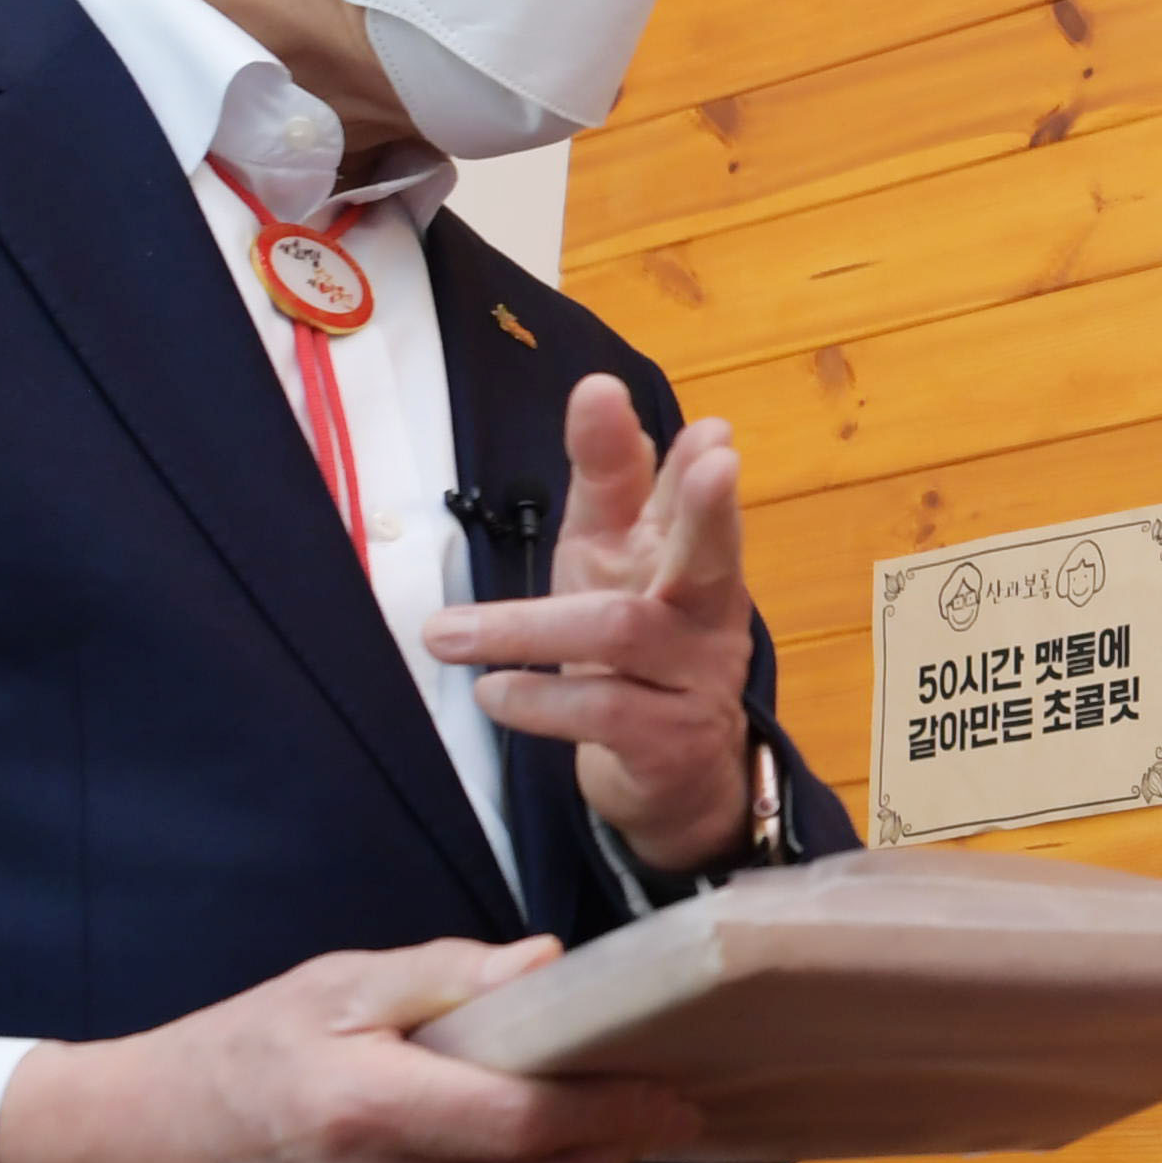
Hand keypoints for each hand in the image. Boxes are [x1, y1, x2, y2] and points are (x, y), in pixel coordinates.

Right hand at [0, 936, 699, 1162]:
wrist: (142, 1155)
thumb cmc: (244, 1054)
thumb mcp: (336, 986)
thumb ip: (447, 976)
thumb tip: (547, 967)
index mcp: (362, 1111)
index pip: (527, 1124)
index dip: (614, 1110)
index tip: (669, 1091)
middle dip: (609, 1150)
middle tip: (643, 1110)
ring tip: (588, 1141)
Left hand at [431, 372, 757, 872]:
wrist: (673, 774)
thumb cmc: (633, 652)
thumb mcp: (609, 561)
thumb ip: (609, 483)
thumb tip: (602, 388)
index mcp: (688, 555)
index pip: (684, 495)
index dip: (680, 455)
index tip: (653, 405)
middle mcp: (708, 609)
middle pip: (713, 553)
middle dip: (710, 507)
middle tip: (718, 461)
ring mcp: (698, 676)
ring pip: (623, 630)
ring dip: (524, 627)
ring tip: (443, 635)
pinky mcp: (671, 740)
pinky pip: (603, 709)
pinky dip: (537, 699)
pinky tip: (492, 693)